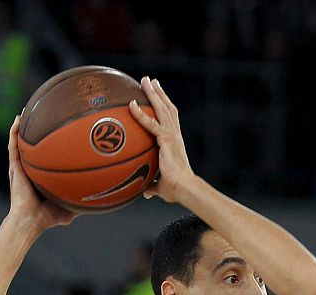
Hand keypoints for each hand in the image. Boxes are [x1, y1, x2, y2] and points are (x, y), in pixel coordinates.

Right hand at [7, 118, 74, 232]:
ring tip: (27, 111)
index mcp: (40, 177)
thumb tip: (99, 202)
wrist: (31, 220)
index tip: (60, 134)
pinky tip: (18, 120)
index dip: (51, 147)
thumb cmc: (47, 218)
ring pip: (20, 142)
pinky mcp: (14, 167)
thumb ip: (81, 203)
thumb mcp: (69, 209)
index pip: (46, 158)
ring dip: (23, 127)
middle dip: (36, 133)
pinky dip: (14, 132)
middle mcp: (30, 170)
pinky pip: (13, 146)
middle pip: (32, 147)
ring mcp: (21, 167)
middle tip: (43, 117)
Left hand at [130, 77, 194, 203]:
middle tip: (151, 80)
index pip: (170, 120)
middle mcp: (175, 135)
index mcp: (175, 142)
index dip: (164, 107)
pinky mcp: (166, 139)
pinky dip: (140, 113)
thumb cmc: (176, 190)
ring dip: (153, 93)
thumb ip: (152, 186)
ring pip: (161, 108)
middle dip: (159, 93)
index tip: (158, 96)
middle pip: (167, 108)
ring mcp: (171, 135)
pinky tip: (131, 104)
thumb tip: (145, 193)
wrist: (184, 188)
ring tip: (145, 80)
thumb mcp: (161, 187)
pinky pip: (150, 123)